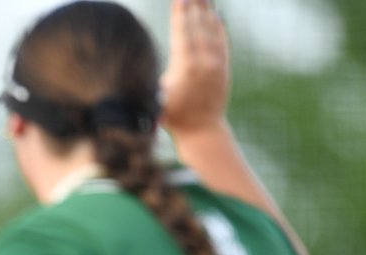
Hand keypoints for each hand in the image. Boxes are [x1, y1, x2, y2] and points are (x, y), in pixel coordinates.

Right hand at [160, 0, 229, 136]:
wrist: (202, 131)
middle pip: (197, 27)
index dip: (181, 15)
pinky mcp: (224, 67)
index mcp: (186, 68)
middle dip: (193, 6)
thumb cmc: (174, 117)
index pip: (183, 34)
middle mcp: (204, 62)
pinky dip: (218, 26)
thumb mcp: (158, 99)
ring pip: (211, 31)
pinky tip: (215, 15)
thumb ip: (157, 81)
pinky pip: (221, 41)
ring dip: (205, 11)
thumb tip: (142, 69)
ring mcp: (217, 64)